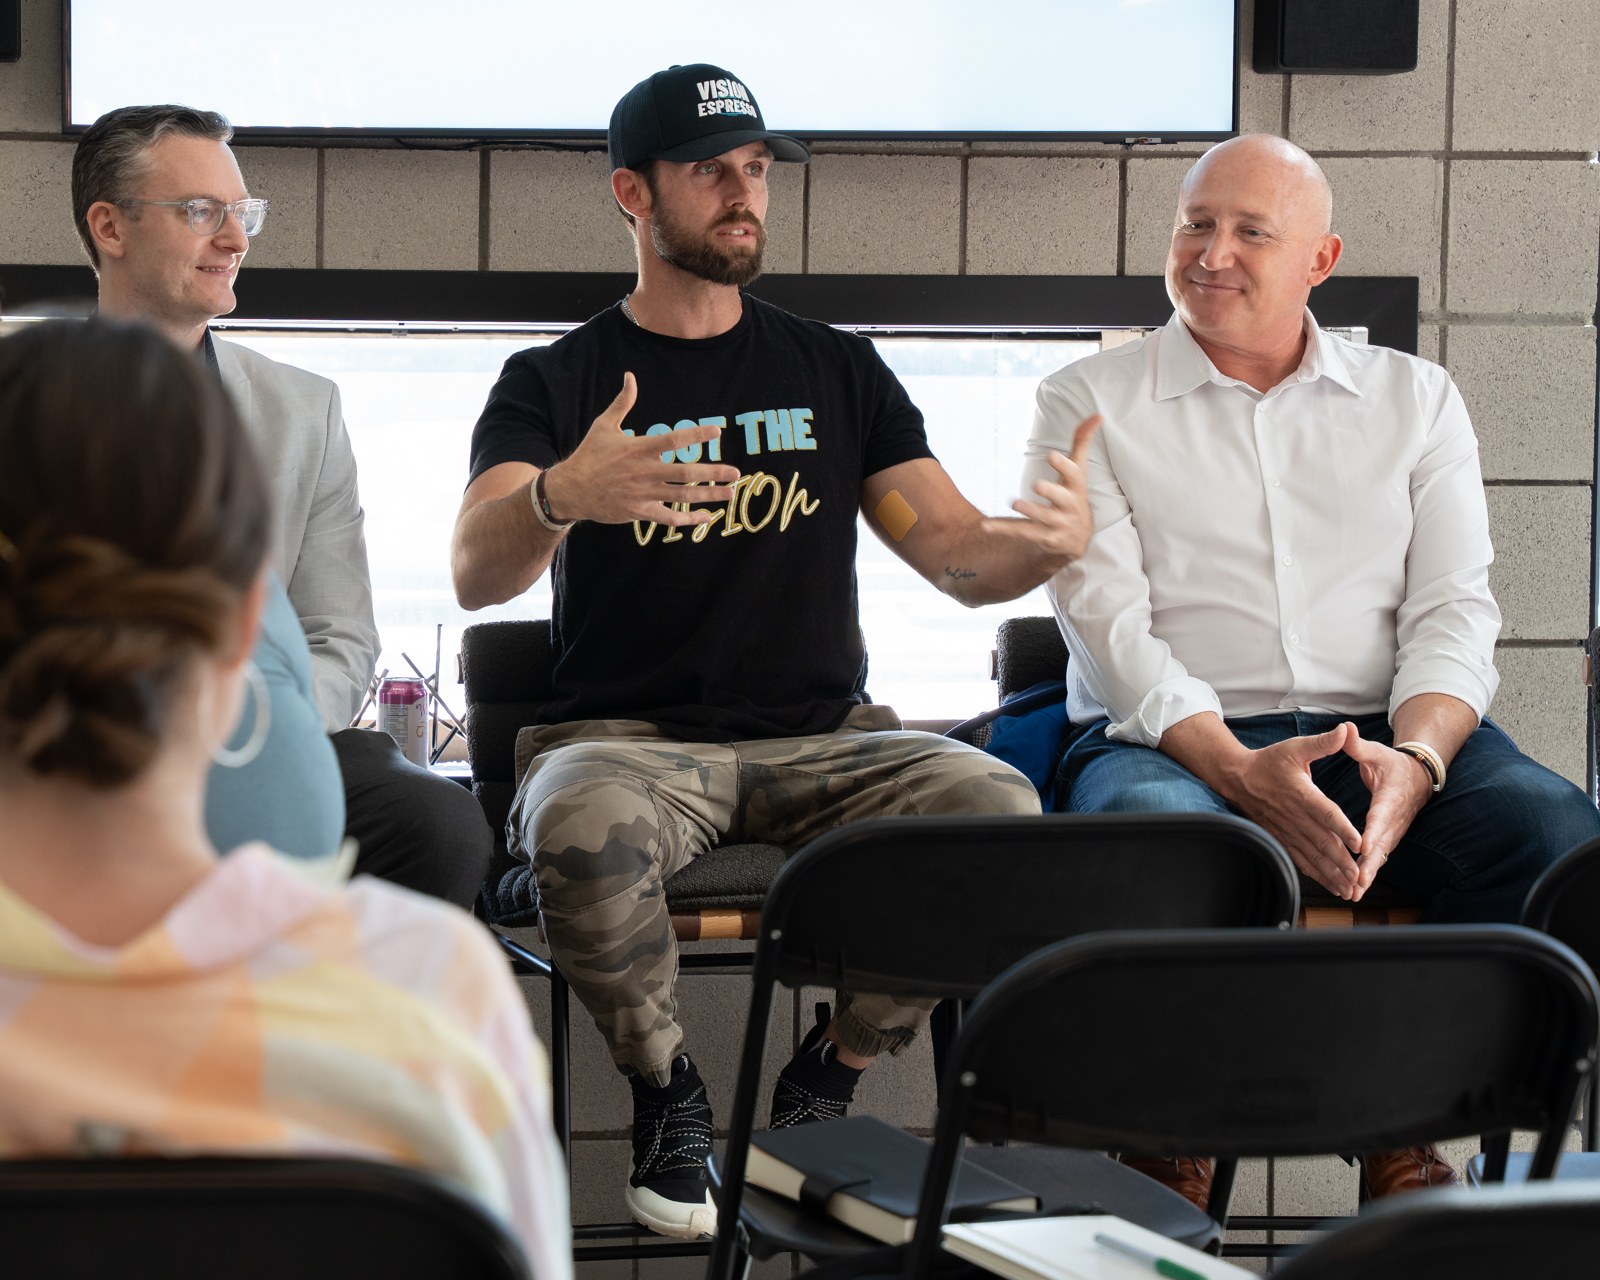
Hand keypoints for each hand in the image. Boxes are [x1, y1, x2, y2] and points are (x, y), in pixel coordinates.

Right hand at [541, 374, 739, 526]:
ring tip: (729, 493)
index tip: (717, 431)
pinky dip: (688, 519)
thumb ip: (622, 403)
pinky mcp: (639, 511)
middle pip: (685, 473)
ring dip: (708, 496)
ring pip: (681, 497)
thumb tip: (630, 376)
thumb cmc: (589, 456)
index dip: (696, 435)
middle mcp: (644, 472)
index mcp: (638, 448)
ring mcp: (643, 494)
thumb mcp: (603, 426)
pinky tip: (705, 517)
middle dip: (712, 473)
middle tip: (735, 473)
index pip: (673, 440)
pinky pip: (668, 518)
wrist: (570, 489)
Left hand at [978, 414, 1102, 566]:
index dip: (1064, 465)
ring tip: (1014, 503)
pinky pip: (1022, 533)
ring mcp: (1057, 524)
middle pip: (1061, 499)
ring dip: (1028, 511)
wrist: (1078, 538)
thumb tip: (1096, 415)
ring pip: (1042, 518)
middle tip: (1036, 484)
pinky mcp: (1044, 538)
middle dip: (1050, 492)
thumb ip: (1082, 443)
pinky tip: (985, 525)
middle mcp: (1069, 506)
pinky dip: (1003, 529)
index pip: (1074, 474)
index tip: (1052, 455)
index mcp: (1076, 487)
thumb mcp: (1079, 471)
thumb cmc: (1073, 496)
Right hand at [1221, 723, 1366, 899]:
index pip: (1326, 813)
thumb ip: (1322, 743)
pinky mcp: (1282, 838)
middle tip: (1360, 876)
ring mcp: (1288, 830)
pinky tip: (1331, 885)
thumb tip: (1345, 731)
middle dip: (1342, 862)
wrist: (1238, 778)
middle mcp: (1295, 816)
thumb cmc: (1269, 761)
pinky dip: (1317, 874)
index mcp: (1301, 793)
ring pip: (1313, 856)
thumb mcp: (1295, 747)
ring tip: (1349, 888)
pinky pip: (1301, 860)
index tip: (1359, 843)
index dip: (1343, 829)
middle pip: (1322, 842)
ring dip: (1332, 873)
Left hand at [1343, 734, 1431, 895]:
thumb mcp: (1376, 752)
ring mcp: (1392, 832)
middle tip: (1357, 883)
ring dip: (1367, 876)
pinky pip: (1378, 859)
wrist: (1417, 777)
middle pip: (1382, 846)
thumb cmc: (1392, 764)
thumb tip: (1345, 729)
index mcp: (1389, 798)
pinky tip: (1354, 889)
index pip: (1380, 817)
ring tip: (1353, 893)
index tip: (1364, 847)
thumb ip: (1358, 745)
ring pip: (1380, 857)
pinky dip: (1367, 874)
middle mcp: (1393, 820)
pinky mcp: (1388, 839)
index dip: (1373, 833)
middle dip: (1369, 866)